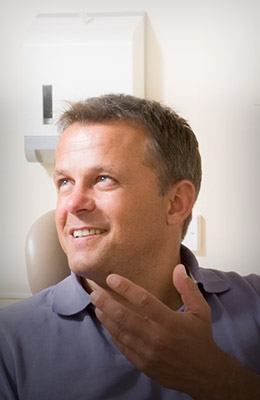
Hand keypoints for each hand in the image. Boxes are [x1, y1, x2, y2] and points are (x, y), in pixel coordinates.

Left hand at [89, 265, 259, 398]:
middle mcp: (157, 337)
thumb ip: (188, 288)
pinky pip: (122, 347)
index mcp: (170, 322)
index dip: (126, 288)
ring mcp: (148, 353)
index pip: (144, 301)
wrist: (205, 374)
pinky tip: (106, 324)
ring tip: (96, 305)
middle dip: (106, 302)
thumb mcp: (201, 311)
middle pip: (125, 316)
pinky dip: (112, 334)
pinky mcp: (143, 364)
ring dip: (105, 317)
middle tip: (94, 291)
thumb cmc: (201, 338)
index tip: (111, 278)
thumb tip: (178, 268)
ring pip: (120, 332)